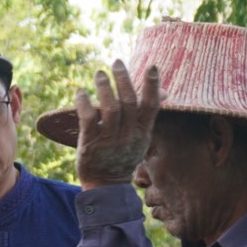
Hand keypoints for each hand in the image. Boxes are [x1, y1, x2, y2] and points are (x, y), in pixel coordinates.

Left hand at [75, 60, 159, 188]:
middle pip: (128, 102)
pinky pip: (88, 118)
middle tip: (117, 62)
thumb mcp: (141, 137)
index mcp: (142, 132)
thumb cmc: (124, 155)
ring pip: (110, 108)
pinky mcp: (91, 143)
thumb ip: (148, 115)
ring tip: (99, 74)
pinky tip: (81, 92)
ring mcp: (109, 140)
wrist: (106, 183)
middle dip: (123, 79)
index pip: (151, 106)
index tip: (151, 66)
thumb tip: (165, 93)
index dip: (152, 85)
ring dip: (104, 87)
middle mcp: (128, 135)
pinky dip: (84, 103)